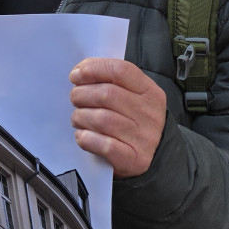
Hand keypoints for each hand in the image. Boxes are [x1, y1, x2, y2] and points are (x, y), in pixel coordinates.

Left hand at [69, 57, 165, 178]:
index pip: (120, 70)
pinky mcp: (132, 159)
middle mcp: (149, 114)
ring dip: (81, 117)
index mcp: (150, 92)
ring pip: (101, 119)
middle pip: (106, 94)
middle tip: (75, 99)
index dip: (93, 69)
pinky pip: (102, 144)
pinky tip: (84, 135)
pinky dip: (86, 138)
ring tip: (79, 118)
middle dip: (81, 94)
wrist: (152, 158)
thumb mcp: (132, 97)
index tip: (76, 75)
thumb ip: (110, 82)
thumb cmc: (133, 122)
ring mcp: (143, 138)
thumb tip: (80, 72)